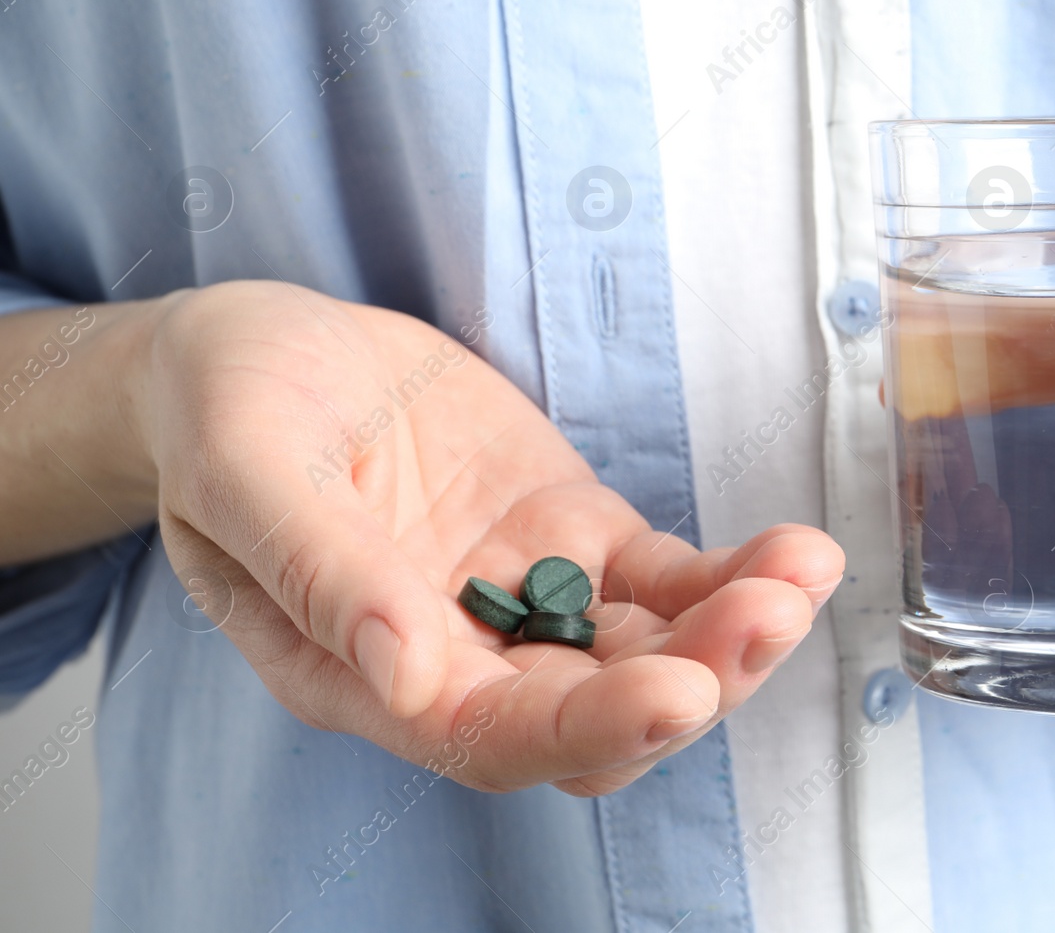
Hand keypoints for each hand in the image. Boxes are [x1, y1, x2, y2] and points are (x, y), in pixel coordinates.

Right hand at [131, 281, 842, 794]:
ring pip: (648, 651)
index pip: (488, 735)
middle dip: (694, 680)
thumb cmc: (226, 410)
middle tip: (767, 619)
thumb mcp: (244, 468)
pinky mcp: (571, 535)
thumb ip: (318, 570)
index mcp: (362, 669)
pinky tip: (791, 553)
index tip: (680, 691)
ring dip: (731, 630)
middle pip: (594, 713)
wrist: (265, 349)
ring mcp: (523, 594)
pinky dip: (729, 573)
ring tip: (798, 574)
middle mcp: (456, 653)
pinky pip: (664, 578)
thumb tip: (407, 672)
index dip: (590, 726)